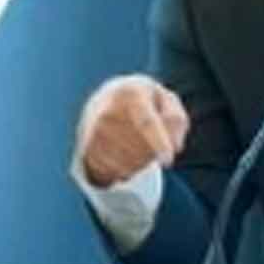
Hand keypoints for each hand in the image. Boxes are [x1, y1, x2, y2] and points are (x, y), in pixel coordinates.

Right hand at [75, 75, 188, 189]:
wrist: (105, 98)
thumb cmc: (144, 101)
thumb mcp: (166, 99)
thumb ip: (177, 120)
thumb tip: (175, 147)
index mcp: (131, 93)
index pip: (146, 122)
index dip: (159, 143)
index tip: (168, 161)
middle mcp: (108, 109)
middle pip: (140, 149)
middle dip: (153, 153)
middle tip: (152, 141)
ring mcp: (94, 129)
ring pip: (127, 163)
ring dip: (140, 163)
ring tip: (137, 144)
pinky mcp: (86, 147)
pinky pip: (113, 171)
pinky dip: (125, 169)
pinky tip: (124, 153)